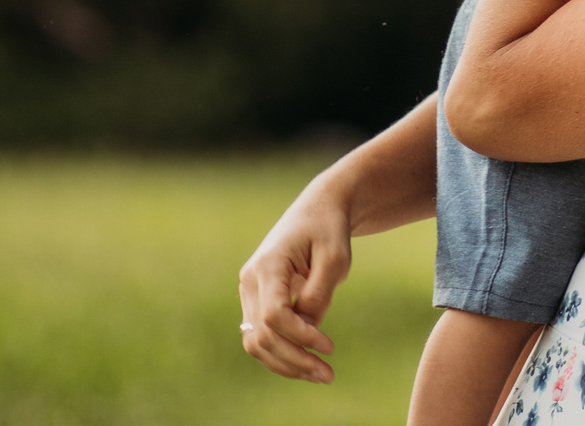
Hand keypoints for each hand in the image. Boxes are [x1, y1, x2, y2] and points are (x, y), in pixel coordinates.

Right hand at [238, 185, 351, 382]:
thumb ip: (319, 294)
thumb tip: (307, 328)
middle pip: (262, 334)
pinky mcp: (256, 300)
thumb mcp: (335, 257)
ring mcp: (249, 291)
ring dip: (286, 363)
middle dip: (294, 360)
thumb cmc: (329, 229)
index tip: (329, 346)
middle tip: (328, 375)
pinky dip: (282, 353)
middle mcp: (250, 280)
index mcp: (267, 264)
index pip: (274, 315)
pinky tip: (307, 365)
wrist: (318, 209)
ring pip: (256, 341)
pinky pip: (262, 335)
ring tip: (320, 375)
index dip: (300, 336)